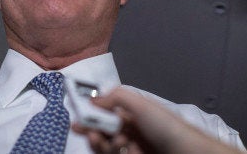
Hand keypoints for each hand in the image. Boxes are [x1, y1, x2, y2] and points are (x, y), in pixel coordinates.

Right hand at [73, 87, 243, 153]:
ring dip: (100, 144)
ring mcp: (132, 148)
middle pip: (102, 131)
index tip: (77, 117)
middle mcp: (132, 131)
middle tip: (87, 132)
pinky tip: (118, 149)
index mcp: (134, 114)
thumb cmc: (169, 128)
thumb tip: (93, 100)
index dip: (91, 114)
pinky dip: (111, 153)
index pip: (106, 112)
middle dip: (92, 131)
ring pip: (106, 147)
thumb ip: (116, 97)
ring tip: (104, 141)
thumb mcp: (141, 104)